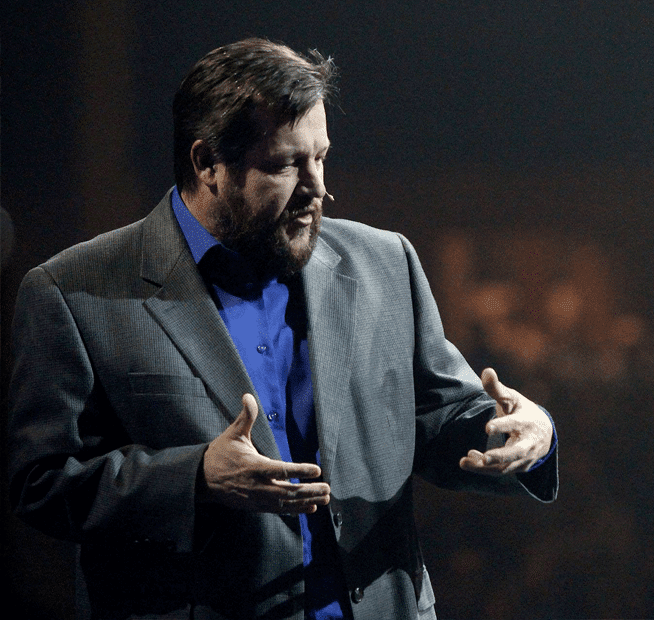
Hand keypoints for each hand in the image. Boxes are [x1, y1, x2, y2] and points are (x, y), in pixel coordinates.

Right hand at [200, 393, 329, 512]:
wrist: (202, 479)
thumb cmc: (220, 453)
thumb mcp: (233, 433)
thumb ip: (245, 416)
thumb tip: (248, 395)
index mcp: (254, 466)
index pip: (281, 470)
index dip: (300, 471)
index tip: (317, 470)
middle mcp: (257, 485)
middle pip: (288, 491)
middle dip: (309, 490)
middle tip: (328, 489)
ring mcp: (257, 498)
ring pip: (286, 503)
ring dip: (306, 501)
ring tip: (325, 499)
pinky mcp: (255, 506)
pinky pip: (278, 510)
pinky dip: (295, 510)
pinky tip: (309, 507)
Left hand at [459, 368, 552, 475]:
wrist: (543, 432)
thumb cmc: (521, 411)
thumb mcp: (511, 398)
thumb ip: (496, 388)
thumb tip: (486, 371)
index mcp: (526, 422)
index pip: (514, 424)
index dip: (502, 426)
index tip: (487, 428)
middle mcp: (528, 442)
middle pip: (516, 452)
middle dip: (500, 456)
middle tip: (484, 458)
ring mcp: (525, 457)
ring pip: (506, 466)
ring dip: (485, 466)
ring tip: (464, 461)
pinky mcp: (519, 467)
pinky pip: (501, 471)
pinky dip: (485, 468)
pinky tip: (470, 459)